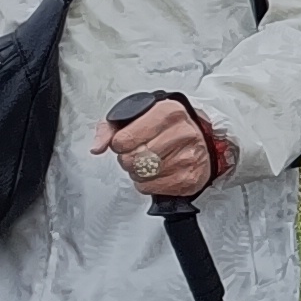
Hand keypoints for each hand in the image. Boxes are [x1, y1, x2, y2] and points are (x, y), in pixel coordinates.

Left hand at [93, 100, 221, 198]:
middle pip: (131, 159)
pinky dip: (147, 183)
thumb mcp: (139, 115)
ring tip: (149, 161)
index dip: (119, 143)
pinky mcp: (188, 179)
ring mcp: (187, 158)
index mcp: (167, 112)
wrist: (203, 138)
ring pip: (139, 175)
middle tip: (138, 152)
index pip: (124, 139)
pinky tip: (157, 172)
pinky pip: (149, 188)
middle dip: (128, 158)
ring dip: (137, 171)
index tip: (127, 140)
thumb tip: (97, 147)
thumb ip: (110, 128)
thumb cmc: (168, 126)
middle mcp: (181, 134)